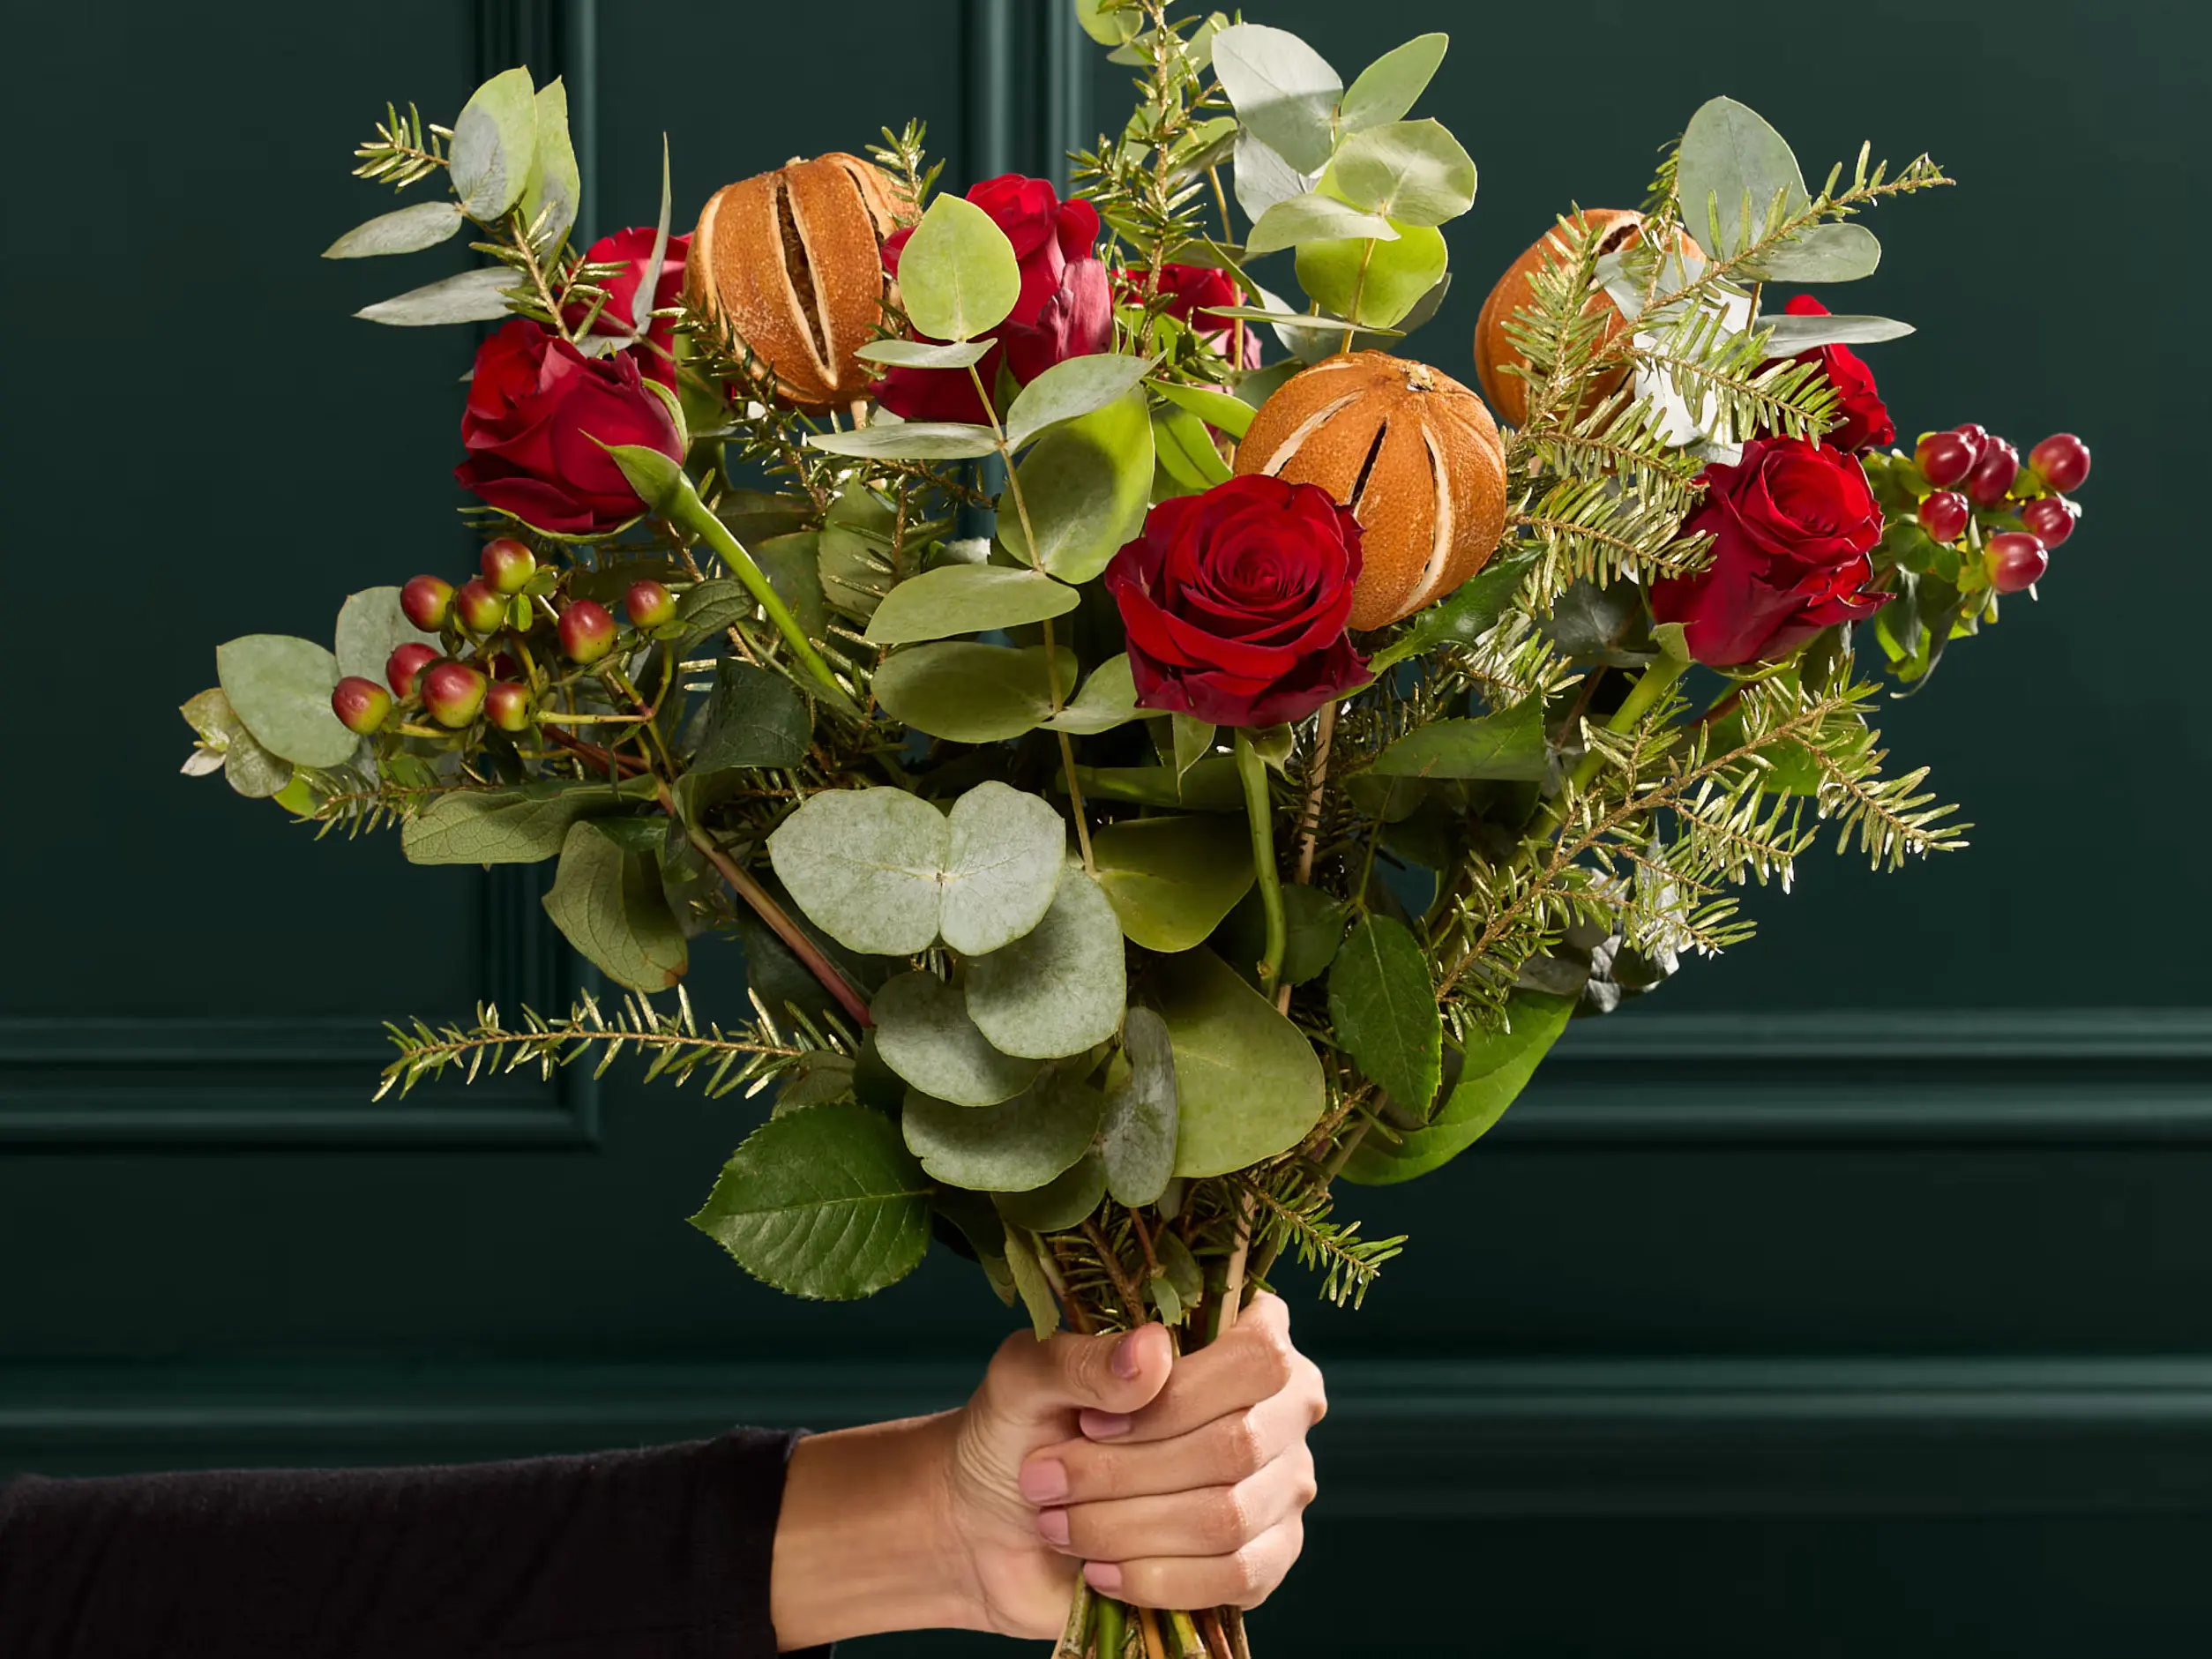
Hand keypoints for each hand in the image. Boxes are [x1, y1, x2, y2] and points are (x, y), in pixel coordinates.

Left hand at [947, 1293, 1325, 1639]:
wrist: (994, 1529)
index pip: (1257, 1356)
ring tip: (1059, 1526)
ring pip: (1229, 1517)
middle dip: (1126, 1472)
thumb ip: (1086, 1358)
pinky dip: (1156, 1579)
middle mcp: (1276, 1407)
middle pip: (1239, 1445)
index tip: (1090, 1422)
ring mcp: (1278, 1488)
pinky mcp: (1262, 1562)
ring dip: (1127, 1528)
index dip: (1179, 1397)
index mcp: (1238, 1335)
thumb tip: (1152, 1350)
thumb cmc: (1021, 1432)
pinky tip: (1101, 1570)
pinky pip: (1236, 1577)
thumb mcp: (1025, 1378)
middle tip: (1046, 1481)